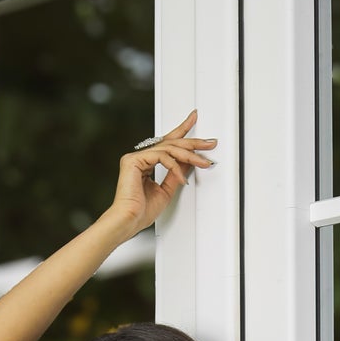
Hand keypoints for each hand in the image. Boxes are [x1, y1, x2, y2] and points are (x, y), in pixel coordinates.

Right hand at [108, 111, 215, 234]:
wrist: (129, 221)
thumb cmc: (142, 212)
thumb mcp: (167, 189)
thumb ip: (177, 173)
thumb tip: (190, 161)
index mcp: (146, 163)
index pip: (167, 143)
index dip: (182, 130)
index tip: (193, 119)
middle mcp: (140, 157)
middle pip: (170, 143)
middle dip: (192, 142)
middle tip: (209, 143)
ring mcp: (135, 157)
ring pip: (168, 148)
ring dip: (189, 155)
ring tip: (203, 162)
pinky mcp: (133, 160)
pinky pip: (161, 156)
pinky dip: (174, 167)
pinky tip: (181, 177)